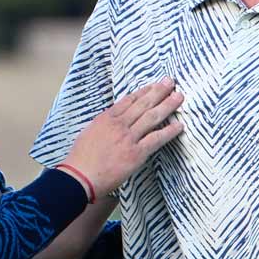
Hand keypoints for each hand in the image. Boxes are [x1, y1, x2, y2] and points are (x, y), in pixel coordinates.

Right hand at [62, 79, 184, 195]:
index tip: (154, 85)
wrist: (79, 177)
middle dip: (158, 91)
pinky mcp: (136, 153)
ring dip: (168, 105)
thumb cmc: (80, 159)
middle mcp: (119, 124)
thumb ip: (103, 125)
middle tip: (170, 82)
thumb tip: (114, 122)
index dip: (144, 91)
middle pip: (143, 103)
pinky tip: (179, 126)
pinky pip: (156, 139)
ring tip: (179, 96)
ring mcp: (128, 138)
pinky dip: (169, 132)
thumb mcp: (88, 133)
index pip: (129, 100)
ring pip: (152, 117)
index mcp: (106, 118)